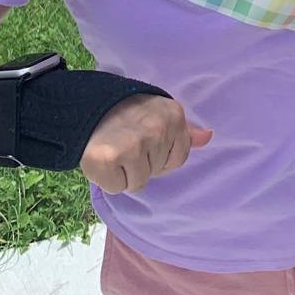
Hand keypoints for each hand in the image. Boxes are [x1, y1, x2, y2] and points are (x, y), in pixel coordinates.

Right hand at [80, 93, 211, 194]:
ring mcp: (133, 145)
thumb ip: (183, 129)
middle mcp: (157, 129)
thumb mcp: (160, 112)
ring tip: (115, 150)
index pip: (178, 159)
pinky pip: (117, 188)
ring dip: (125, 173)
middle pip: (157, 171)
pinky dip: (108, 179)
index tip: (145, 142)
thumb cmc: (126, 112)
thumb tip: (207, 137)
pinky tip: (104, 158)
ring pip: (138, 182)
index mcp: (174, 116)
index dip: (160, 157)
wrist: (86, 107)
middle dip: (142, 163)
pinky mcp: (108, 160)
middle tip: (126, 143)